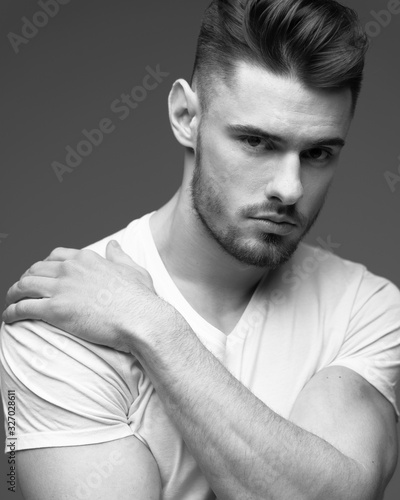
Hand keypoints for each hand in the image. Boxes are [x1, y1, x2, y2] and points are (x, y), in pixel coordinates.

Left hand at [2, 240, 169, 352]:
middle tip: (23, 287)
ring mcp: (62, 288)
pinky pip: (24, 307)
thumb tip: (113, 245)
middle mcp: (71, 269)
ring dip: (14, 292)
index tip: (43, 272)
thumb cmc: (141, 298)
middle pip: (37, 268)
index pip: (57, 256)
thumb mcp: (134, 270)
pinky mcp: (55, 309)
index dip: (45, 264)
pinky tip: (8, 316)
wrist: (141, 318)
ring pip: (26, 285)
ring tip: (11, 300)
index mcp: (88, 259)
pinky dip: (12, 311)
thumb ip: (120, 256)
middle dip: (27, 277)